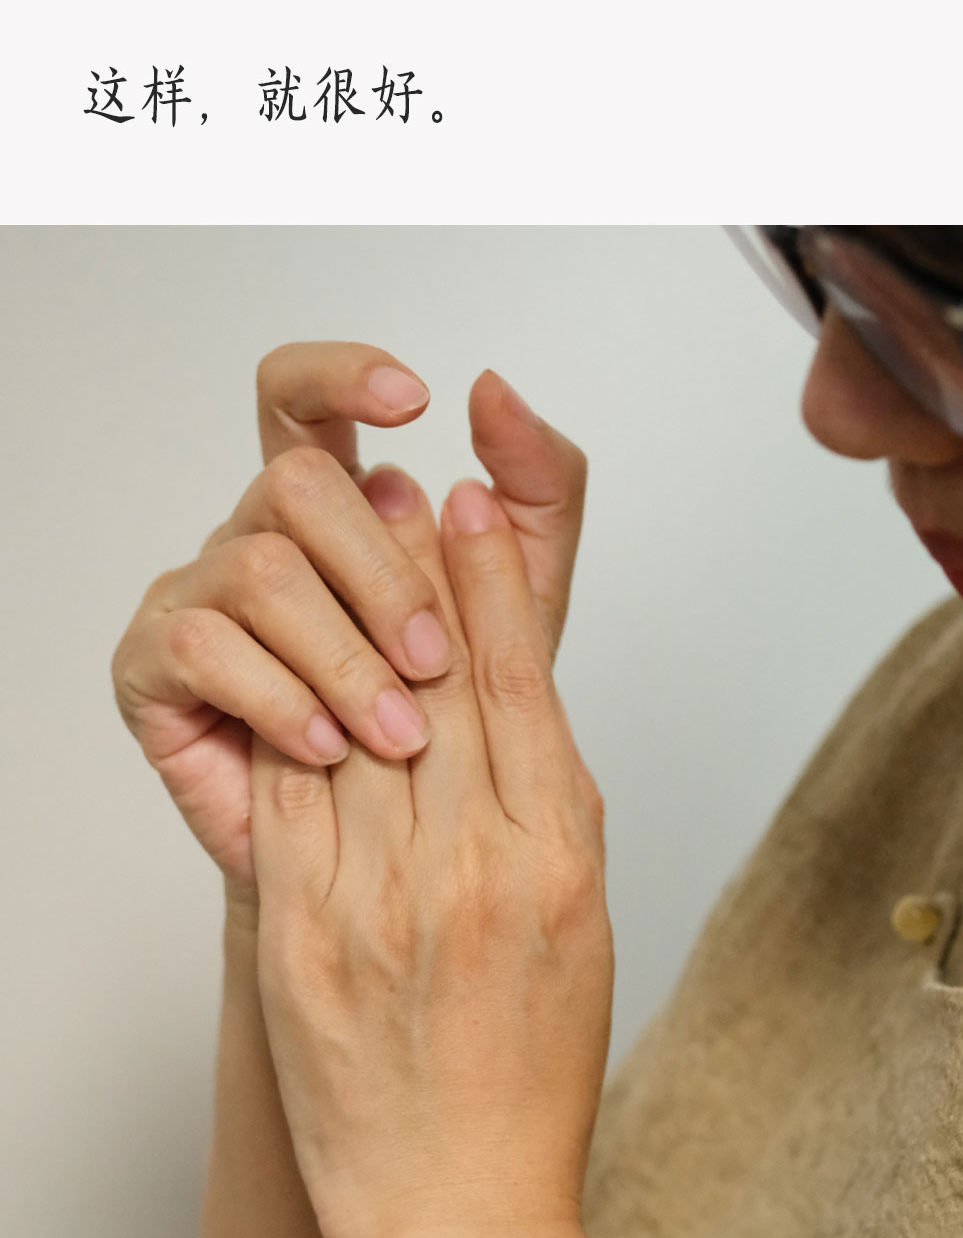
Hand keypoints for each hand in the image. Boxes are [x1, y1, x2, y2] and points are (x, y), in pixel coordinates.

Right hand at [111, 344, 587, 908]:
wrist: (386, 861)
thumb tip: (496, 389)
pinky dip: (284, 699)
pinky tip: (331, 747)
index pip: (301, 396)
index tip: (414, 398)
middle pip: (293, 480)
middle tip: (435, 658)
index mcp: (328, 507)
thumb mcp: (520, 607)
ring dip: (345, 654)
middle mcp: (251, 535)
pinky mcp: (152, 667)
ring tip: (402, 733)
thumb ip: (535, 494)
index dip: (341, 376)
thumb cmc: (445, 725)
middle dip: (380, 568)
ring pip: (258, 566)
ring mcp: (192, 594)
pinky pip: (205, 647)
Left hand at [248, 470, 611, 1237]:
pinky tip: (283, 664)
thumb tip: (513, 714)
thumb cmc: (531, 1083)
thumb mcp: (583, 934)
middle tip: (395, 486)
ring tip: (332, 551)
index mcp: (562, 862)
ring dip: (341, 625)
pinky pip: (289, 797)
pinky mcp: (303, 933)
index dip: (491, 581)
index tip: (470, 504)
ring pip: (356, 721)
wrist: (458, 1213)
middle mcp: (475, 867)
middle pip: (437, 681)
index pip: (520, 685)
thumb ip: (550, 819)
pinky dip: (286, 721)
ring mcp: (382, 898)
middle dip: (412, 572)